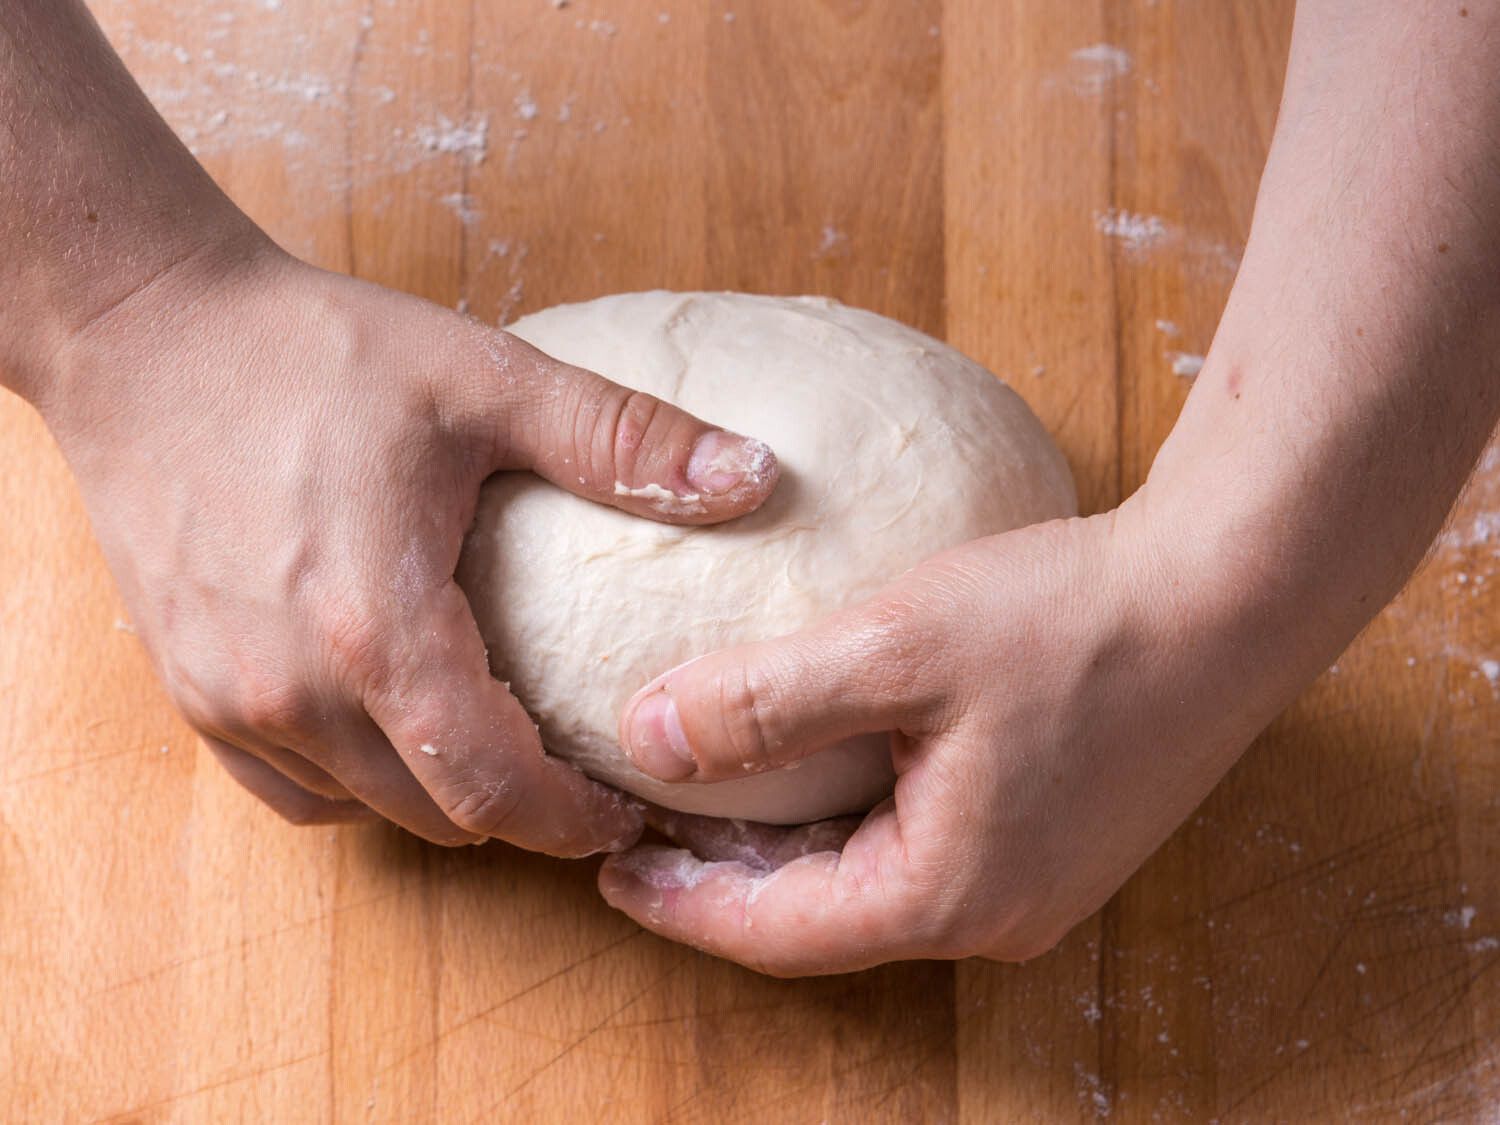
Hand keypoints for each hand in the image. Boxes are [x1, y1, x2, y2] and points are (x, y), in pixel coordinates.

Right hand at [44, 239, 776, 853]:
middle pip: (437, 814)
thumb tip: (758, 477)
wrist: (145, 333)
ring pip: (365, 809)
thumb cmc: (312, 351)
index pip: (493, 788)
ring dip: (443, 795)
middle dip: (522, 812)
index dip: (570, 818)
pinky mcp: (188, 689)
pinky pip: (291, 787)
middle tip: (582, 775)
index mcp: (379, 629)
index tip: (625, 807)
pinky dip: (359, 780)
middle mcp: (294, 690)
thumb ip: (624, 439)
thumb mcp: (486, 378)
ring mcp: (229, 699)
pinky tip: (399, 722)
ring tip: (501, 746)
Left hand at [599, 504, 1311, 973]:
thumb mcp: (896, 647)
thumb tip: (646, 736)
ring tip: (713, 804)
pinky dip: (851, 826)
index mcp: (946, 895)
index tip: (608, 870)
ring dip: (787, 855)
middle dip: (725, 884)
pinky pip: (923, 853)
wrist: (1229, 592)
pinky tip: (821, 770)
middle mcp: (994, 914)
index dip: (681, 905)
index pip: (774, 931)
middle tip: (646, 832)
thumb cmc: (1073, 620)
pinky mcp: (1054, 837)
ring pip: (870, 888)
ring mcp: (1033, 882)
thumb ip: (762, 700)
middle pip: (821, 921)